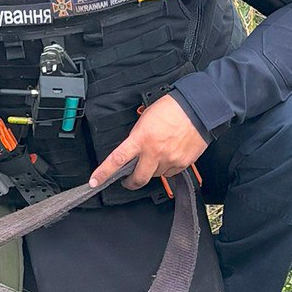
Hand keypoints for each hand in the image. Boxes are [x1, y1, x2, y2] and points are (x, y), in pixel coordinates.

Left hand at [90, 95, 207, 191]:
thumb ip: (137, 137)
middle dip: (130, 183)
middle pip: (137, 179)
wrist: (198, 108)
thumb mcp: (146, 118)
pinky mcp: (183, 163)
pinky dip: (167, 168)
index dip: (104, 173)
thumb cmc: (172, 108)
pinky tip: (169, 155)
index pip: (117, 159)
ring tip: (156, 155)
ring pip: (155, 176)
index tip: (94, 182)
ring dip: (151, 170)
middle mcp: (154, 152)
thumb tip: (134, 149)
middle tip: (128, 180)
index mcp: (141, 138)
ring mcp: (169, 159)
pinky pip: (170, 173)